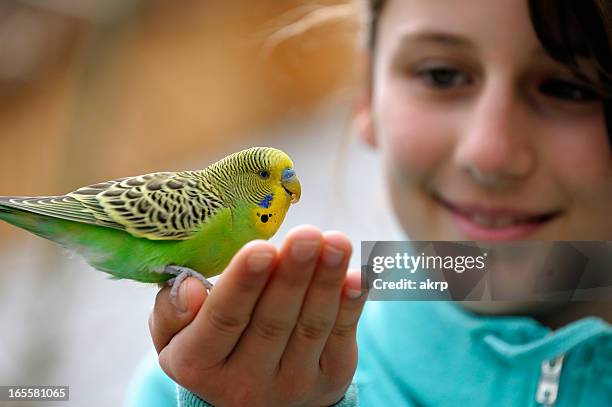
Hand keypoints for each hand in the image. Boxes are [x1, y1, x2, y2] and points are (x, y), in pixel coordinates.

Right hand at [148, 225, 366, 406]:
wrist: (252, 397)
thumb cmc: (210, 345)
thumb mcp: (175, 336)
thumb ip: (171, 311)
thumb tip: (190, 288)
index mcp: (200, 365)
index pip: (223, 320)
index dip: (243, 284)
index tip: (260, 248)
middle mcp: (245, 383)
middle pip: (272, 322)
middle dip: (292, 275)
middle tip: (306, 235)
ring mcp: (292, 385)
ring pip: (311, 327)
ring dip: (327, 282)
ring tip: (336, 242)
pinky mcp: (328, 378)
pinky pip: (341, 337)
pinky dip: (352, 304)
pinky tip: (358, 275)